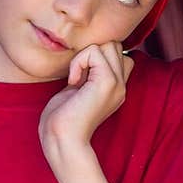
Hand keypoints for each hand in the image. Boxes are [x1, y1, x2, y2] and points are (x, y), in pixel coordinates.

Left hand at [39, 40, 134, 156]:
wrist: (62, 139)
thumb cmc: (61, 118)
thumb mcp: (77, 89)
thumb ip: (87, 72)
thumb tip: (88, 51)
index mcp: (115, 88)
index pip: (118, 53)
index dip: (96, 56)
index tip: (79, 76)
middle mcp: (121, 85)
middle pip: (115, 44)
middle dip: (92, 51)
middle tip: (77, 74)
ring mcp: (117, 84)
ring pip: (109, 43)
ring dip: (86, 54)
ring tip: (76, 77)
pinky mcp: (108, 82)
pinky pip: (94, 51)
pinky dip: (79, 60)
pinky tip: (73, 81)